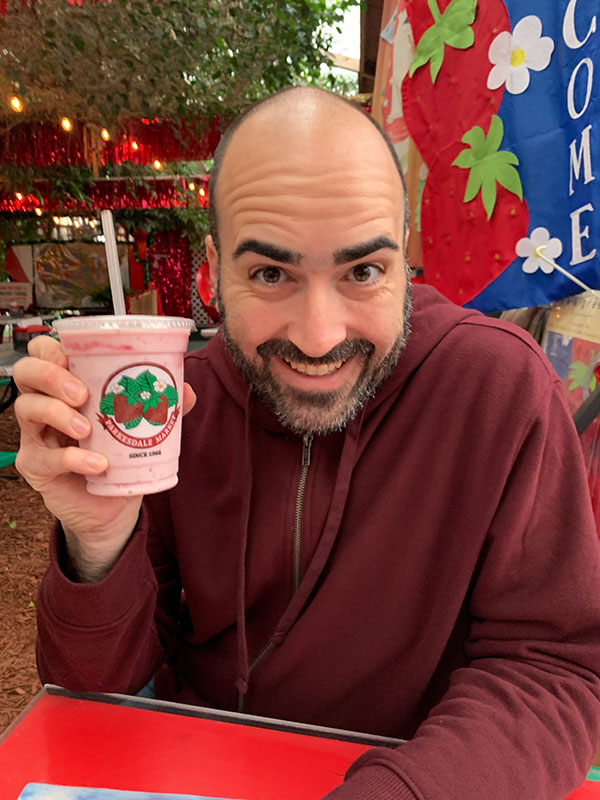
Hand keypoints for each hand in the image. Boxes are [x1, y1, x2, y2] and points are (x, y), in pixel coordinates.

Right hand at [13, 335, 195, 579]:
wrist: (112, 505)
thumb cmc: (119, 456)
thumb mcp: (141, 427)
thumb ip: (162, 407)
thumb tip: (187, 391)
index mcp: (65, 385)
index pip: (42, 352)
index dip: (51, 349)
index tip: (74, 357)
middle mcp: (44, 404)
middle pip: (25, 372)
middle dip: (50, 376)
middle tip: (82, 393)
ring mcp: (36, 435)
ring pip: (26, 408)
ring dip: (57, 412)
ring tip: (86, 428)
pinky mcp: (36, 466)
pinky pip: (46, 457)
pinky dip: (73, 458)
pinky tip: (96, 463)